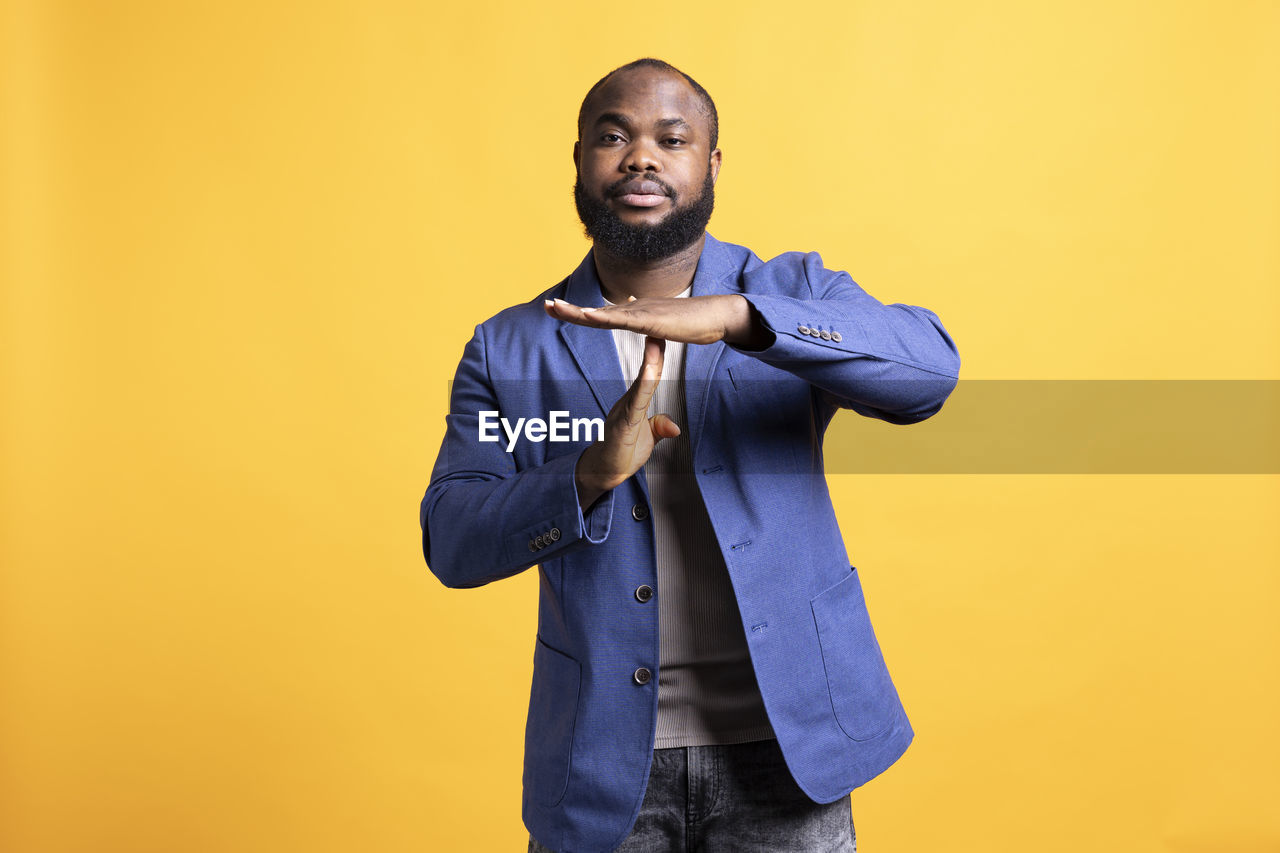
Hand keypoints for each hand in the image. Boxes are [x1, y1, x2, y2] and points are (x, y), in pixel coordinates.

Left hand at [544, 294, 771, 348]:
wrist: (717, 315)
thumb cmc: (694, 321)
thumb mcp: (664, 325)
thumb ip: (649, 323)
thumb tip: (638, 320)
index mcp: (635, 313)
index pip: (601, 315)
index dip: (578, 313)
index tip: (558, 310)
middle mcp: (634, 308)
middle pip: (596, 311)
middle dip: (569, 309)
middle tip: (546, 305)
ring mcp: (642, 312)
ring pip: (604, 314)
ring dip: (579, 311)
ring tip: (557, 308)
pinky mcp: (652, 320)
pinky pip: (623, 320)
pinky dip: (604, 317)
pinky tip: (588, 315)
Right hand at [574, 336, 679, 509]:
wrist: (603, 473)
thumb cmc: (622, 454)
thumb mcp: (648, 440)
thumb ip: (659, 428)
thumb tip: (675, 427)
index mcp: (634, 404)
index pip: (649, 377)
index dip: (657, 357)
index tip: (664, 336)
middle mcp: (628, 404)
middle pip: (645, 374)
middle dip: (653, 350)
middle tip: (659, 327)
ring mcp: (624, 413)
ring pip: (640, 385)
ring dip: (649, 363)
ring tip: (656, 343)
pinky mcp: (623, 426)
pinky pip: (635, 404)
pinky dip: (643, 388)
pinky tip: (649, 374)